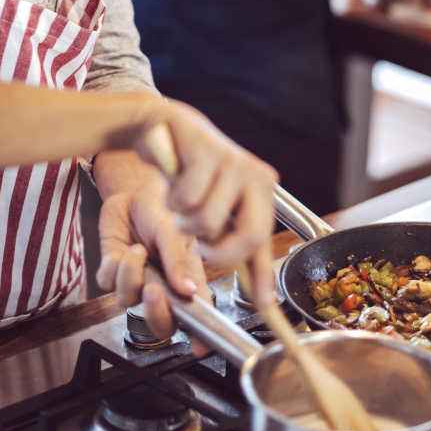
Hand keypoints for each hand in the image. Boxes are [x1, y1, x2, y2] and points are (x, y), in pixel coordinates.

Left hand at [95, 179, 212, 347]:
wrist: (134, 190)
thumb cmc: (162, 209)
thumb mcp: (175, 231)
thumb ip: (179, 260)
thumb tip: (189, 291)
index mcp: (186, 279)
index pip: (195, 314)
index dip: (199, 336)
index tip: (200, 348)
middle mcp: (162, 285)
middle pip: (160, 322)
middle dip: (155, 312)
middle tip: (154, 290)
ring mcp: (137, 280)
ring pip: (129, 301)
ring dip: (131, 277)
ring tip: (137, 250)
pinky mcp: (112, 271)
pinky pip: (108, 283)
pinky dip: (113, 266)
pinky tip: (123, 248)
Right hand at [139, 100, 277, 309]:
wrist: (165, 125)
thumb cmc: (190, 172)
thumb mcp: (218, 207)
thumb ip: (235, 242)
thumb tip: (258, 292)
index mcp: (263, 191)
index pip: (264, 241)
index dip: (264, 278)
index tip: (265, 305)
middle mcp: (255, 175)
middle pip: (248, 238)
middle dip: (217, 253)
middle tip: (199, 244)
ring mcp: (233, 161)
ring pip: (208, 223)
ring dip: (184, 222)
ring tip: (181, 203)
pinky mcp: (207, 151)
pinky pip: (187, 200)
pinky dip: (172, 200)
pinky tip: (174, 182)